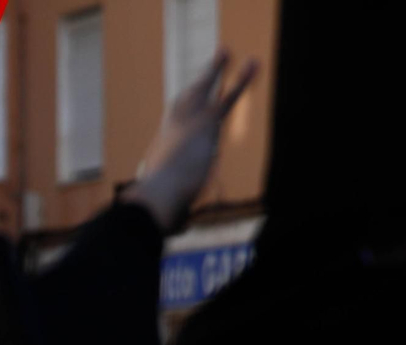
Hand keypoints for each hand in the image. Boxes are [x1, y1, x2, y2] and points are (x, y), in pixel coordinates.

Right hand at [122, 51, 256, 231]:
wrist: (155, 198)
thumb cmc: (154, 213)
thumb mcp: (166, 214)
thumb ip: (174, 219)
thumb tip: (174, 231)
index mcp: (161, 154)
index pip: (174, 131)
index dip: (179, 122)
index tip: (183, 112)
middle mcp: (172, 134)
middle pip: (184, 104)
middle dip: (195, 87)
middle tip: (204, 74)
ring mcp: (186, 126)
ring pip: (203, 92)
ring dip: (215, 70)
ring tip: (226, 51)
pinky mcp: (205, 125)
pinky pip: (227, 99)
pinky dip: (240, 81)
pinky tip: (252, 64)